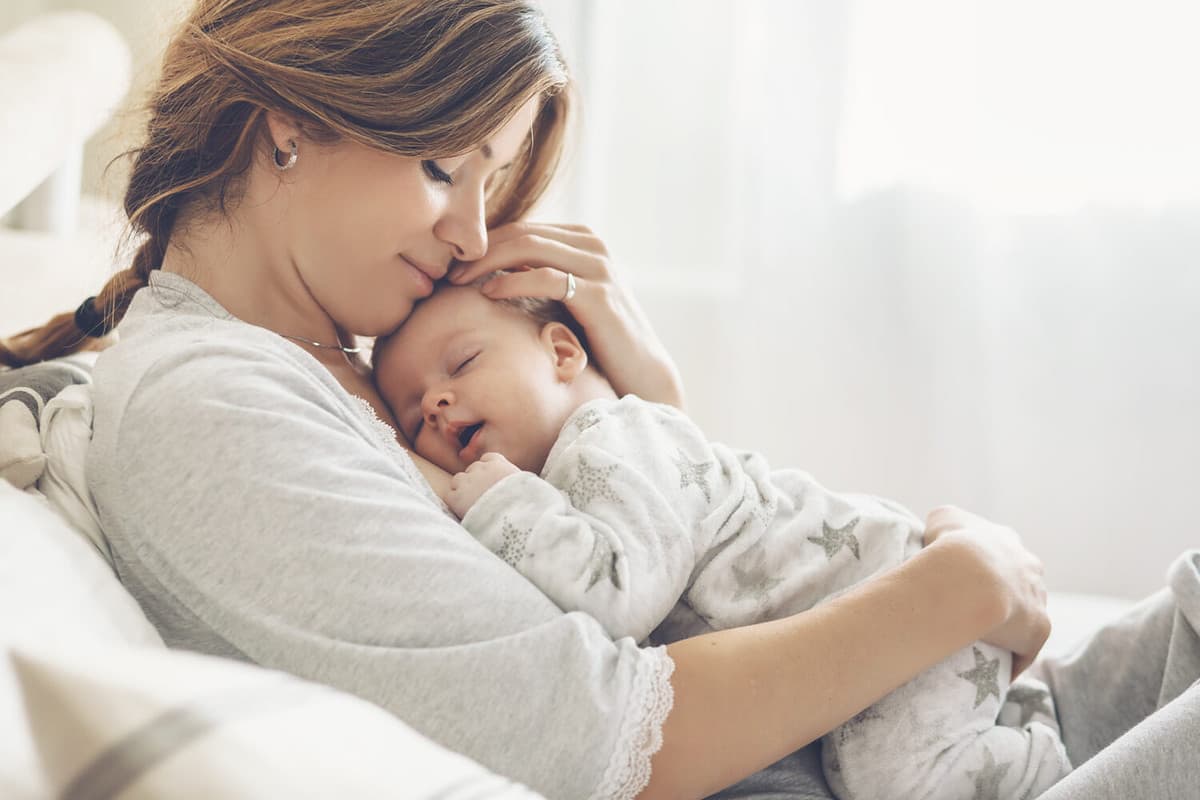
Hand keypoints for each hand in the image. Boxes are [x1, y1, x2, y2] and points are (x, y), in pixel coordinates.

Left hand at [446, 452, 520, 517]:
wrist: (514, 518)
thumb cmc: (526, 504)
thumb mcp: (528, 485)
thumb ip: (517, 480)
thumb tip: (522, 485)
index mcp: (499, 464)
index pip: (488, 458)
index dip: (488, 469)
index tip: (492, 480)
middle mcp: (480, 469)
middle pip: (472, 469)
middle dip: (476, 480)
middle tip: (482, 496)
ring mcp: (466, 482)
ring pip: (458, 480)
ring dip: (463, 489)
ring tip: (472, 504)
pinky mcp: (456, 498)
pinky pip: (449, 495)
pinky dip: (454, 501)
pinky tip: (463, 511)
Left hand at [447, 221, 685, 407]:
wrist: (641, 373)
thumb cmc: (599, 342)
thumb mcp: (567, 302)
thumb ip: (540, 280)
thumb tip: (492, 273)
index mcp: (583, 241)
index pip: (523, 228)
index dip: (485, 242)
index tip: (454, 263)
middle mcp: (593, 245)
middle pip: (523, 232)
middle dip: (481, 249)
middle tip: (448, 270)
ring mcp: (598, 266)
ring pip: (530, 246)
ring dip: (489, 261)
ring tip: (460, 280)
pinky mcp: (598, 292)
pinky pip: (546, 276)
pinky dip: (512, 281)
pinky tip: (489, 292)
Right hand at [924, 506, 1050, 676]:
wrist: (970, 576)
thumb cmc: (951, 544)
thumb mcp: (941, 518)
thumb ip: (946, 521)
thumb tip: (939, 531)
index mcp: (1007, 541)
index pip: (1001, 552)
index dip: (983, 564)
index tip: (964, 577)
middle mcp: (1030, 568)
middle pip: (1020, 582)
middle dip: (1003, 593)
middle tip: (971, 609)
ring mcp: (1037, 599)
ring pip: (1025, 615)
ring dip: (1009, 626)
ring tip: (980, 639)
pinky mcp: (1038, 630)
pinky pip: (1025, 650)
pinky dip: (1010, 660)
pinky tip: (990, 669)